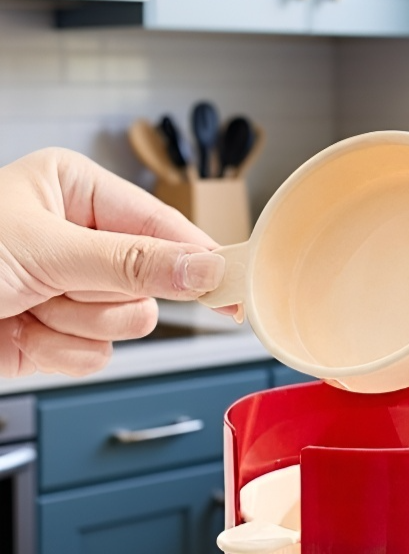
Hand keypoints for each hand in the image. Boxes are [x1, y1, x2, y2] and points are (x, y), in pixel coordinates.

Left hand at [0, 148, 229, 378]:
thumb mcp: (46, 248)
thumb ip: (133, 262)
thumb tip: (203, 267)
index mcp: (77, 194)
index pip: (162, 226)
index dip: (199, 258)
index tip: (234, 284)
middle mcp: (81, 242)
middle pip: (150, 284)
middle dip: (104, 294)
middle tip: (63, 286)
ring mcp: (74, 293)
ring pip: (128, 326)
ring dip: (77, 324)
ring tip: (31, 305)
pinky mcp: (63, 337)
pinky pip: (99, 356)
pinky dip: (61, 351)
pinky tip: (26, 331)